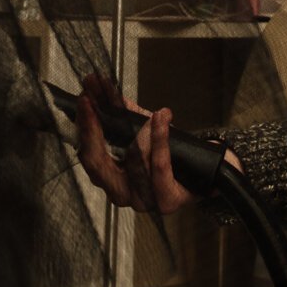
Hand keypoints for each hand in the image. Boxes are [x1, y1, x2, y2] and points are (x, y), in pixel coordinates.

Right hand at [74, 74, 197, 213]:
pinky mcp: (166, 200)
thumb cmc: (169, 155)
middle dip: (93, 129)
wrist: (202, 174)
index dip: (83, 127)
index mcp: (110, 178)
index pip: (88, 154)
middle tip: (93, 101)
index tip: (84, 100)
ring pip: (131, 164)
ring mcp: (142, 200)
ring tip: (137, 109)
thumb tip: (102, 87)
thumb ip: (122, 112)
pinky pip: (159, 168)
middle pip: (97, 164)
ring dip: (137, 133)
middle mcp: (120, 193)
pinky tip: (160, 119)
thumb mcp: (142, 129)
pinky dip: (159, 141)